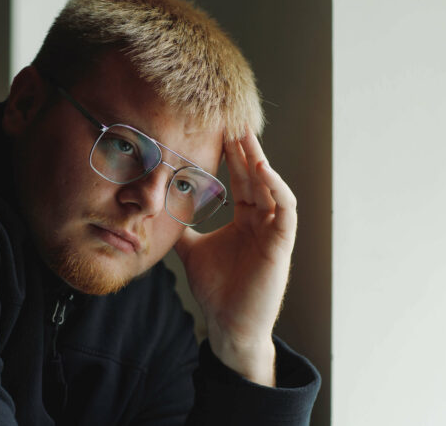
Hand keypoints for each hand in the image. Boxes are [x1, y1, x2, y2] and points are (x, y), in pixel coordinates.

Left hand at [174, 130, 296, 386]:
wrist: (228, 326)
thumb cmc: (217, 291)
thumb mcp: (192, 251)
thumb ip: (182, 230)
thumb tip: (160, 212)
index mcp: (246, 220)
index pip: (241, 179)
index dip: (232, 154)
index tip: (218, 129)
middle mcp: (263, 221)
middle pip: (257, 176)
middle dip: (246, 148)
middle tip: (234, 119)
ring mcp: (274, 232)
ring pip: (274, 187)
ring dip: (262, 162)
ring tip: (247, 138)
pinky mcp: (282, 245)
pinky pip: (286, 209)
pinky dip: (277, 188)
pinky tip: (262, 170)